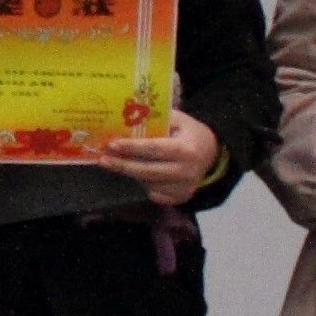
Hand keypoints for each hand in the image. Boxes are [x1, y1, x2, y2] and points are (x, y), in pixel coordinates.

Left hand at [99, 108, 224, 206]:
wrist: (211, 153)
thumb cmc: (188, 132)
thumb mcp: (177, 119)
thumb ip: (155, 119)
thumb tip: (125, 117)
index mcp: (186, 149)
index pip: (155, 148)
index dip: (132, 147)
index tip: (112, 144)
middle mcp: (187, 171)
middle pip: (148, 171)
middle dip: (123, 165)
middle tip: (103, 159)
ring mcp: (184, 187)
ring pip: (148, 184)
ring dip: (130, 174)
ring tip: (115, 163)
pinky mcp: (181, 198)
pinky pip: (154, 194)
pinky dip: (143, 184)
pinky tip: (136, 173)